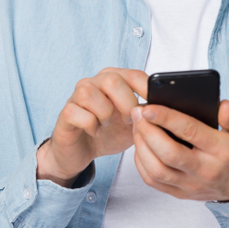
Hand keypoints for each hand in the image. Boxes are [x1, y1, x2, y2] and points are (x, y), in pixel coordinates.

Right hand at [38, 68, 147, 186]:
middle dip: (125, 103)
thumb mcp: (133, 124)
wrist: (81, 152)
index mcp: (113, 80)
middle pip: (111, 79)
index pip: (133, 74)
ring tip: (107, 124)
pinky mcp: (65, 113)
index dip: (146, 88)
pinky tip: (95, 132)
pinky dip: (90, 125)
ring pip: (89, 93)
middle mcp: (93, 83)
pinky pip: (76, 113)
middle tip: (128, 121)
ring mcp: (76, 97)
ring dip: (104, 113)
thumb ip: (146, 113)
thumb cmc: (108, 134)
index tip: (156, 104)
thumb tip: (163, 108)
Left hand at [130, 99, 228, 200]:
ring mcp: (192, 185)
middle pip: (168, 153)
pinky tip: (141, 146)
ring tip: (136, 126)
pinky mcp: (182, 193)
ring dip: (141, 147)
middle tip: (136, 112)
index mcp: (223, 150)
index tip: (149, 106)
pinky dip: (141, 164)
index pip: (190, 131)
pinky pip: (154, 182)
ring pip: (157, 170)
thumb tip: (222, 106)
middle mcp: (206, 170)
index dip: (166, 118)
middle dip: (147, 131)